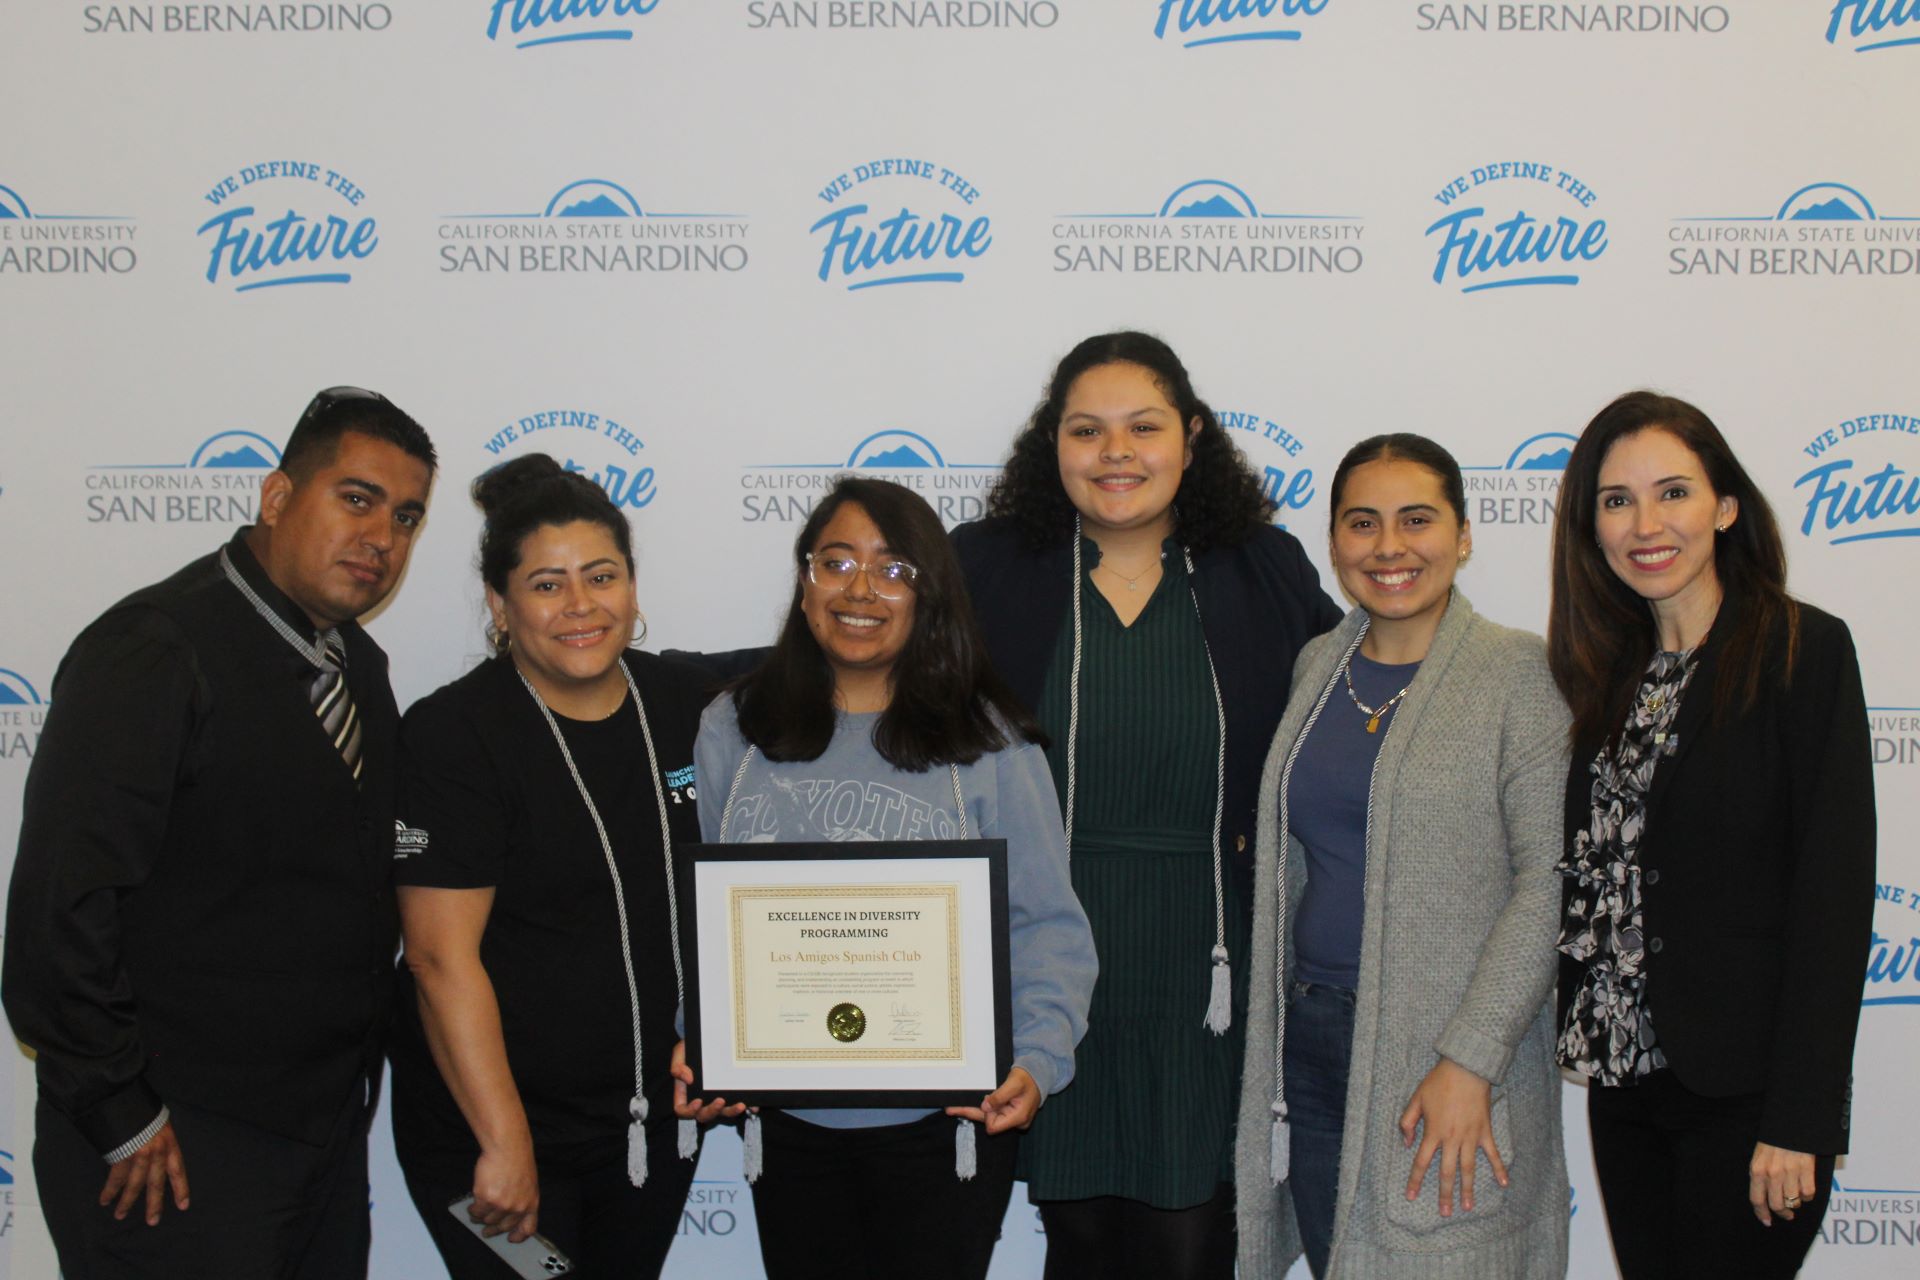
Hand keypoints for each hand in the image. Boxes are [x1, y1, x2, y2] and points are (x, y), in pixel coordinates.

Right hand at [98, 1121, 188, 1225]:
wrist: (125, 1100)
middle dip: (154, 1203)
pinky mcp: (121, 1155)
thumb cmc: (144, 1112)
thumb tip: (158, 1158)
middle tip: (153, 1221)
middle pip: (156, 1183)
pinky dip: (110, 1190)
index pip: (178, 1170)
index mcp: (170, 1144)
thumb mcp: (160, 1125)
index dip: (181, 1188)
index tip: (183, 1205)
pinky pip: (115, 1178)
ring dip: (126, 1201)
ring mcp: (139, 1154)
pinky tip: (105, 1200)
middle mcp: (157, 1151)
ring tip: (120, 1215)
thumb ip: (161, 1143)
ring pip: (134, 1184)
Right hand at [469, 1143, 539, 1242]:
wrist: (507, 1147)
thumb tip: (510, 1214)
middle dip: (493, 1230)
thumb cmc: (518, 1161)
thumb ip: (521, 1199)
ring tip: (477, 1213)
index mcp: (531, 1203)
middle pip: (503, 1227)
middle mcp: (517, 1207)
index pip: (528, 1228)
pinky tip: (472, 1204)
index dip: (519, 1236)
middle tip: (486, 1232)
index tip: (511, 1239)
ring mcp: (500, 1205)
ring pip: (487, 1220)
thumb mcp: (528, 1183)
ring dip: (481, 1218)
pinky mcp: (485, 1199)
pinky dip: (473, 1210)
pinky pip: (476, 1211)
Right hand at [672, 1039, 745, 1122]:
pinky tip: (753, 1106)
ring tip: (741, 1105)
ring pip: (723, 1113)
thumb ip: (678, 1067)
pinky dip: (747, 1107)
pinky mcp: (731, 1093)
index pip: (682, 1110)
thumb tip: (688, 1079)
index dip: (689, 1111)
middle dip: (713, 1111)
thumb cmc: (690, 1049)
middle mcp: (702, 1100)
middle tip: (720, 1101)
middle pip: (704, 1115)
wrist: (706, 1039)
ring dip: (732, 1112)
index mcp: (686, 1094)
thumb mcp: (680, 1053)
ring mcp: (717, 1098)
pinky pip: (738, 1104)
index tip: (698, 1101)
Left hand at [946, 1067, 1039, 1134]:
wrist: (1037, 1074)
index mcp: (1018, 1117)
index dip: (987, 1115)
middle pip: (988, 1121)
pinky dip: (980, 1108)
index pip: (994, 1125)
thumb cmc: (1028, 1077)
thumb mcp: (1014, 1083)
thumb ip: (1000, 1096)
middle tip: (950, 1110)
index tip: (986, 1101)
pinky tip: (966, 1106)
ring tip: (953, 1108)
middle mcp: (1014, 1121)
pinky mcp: (1007, 1113)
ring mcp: (1011, 1118)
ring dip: (972, 1110)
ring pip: (988, 1116)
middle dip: (970, 1113)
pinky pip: (991, 1112)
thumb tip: (985, 1107)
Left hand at [1399, 1058, 1508, 1216]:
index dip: (1415, 1180)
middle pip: (1447, 1172)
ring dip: (1468, 1189)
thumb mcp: (1416, 1099)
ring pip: (1468, 1168)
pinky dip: (1499, 1169)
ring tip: (1468, 1208)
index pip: (1421, 1161)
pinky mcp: (1485, 1131)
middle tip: (1444, 1213)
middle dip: (1444, 1194)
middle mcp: (1452, 1138)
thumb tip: (1406, 1144)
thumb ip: (1408, 1122)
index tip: (1410, 1196)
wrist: (1465, 1069)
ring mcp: (1470, 1137)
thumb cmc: (1438, 1082)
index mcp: (1433, 1132)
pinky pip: (1493, 1153)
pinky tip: (1504, 1184)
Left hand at [1749, 1142, 1816, 1225]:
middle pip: (1777, 1205)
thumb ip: (1760, 1177)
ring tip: (1795, 1198)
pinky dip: (1807, 1196)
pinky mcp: (1806, 1170)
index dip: (1762, 1214)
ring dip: (1795, 1204)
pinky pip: (1808, 1194)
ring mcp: (1790, 1172)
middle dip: (1782, 1213)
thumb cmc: (1773, 1143)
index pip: (1757, 1199)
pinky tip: (1805, 1189)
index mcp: (1757, 1170)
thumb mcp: (1759, 1158)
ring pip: (1794, 1202)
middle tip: (1787, 1215)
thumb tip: (1764, 1200)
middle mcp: (1772, 1173)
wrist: (1790, 1125)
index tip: (1767, 1222)